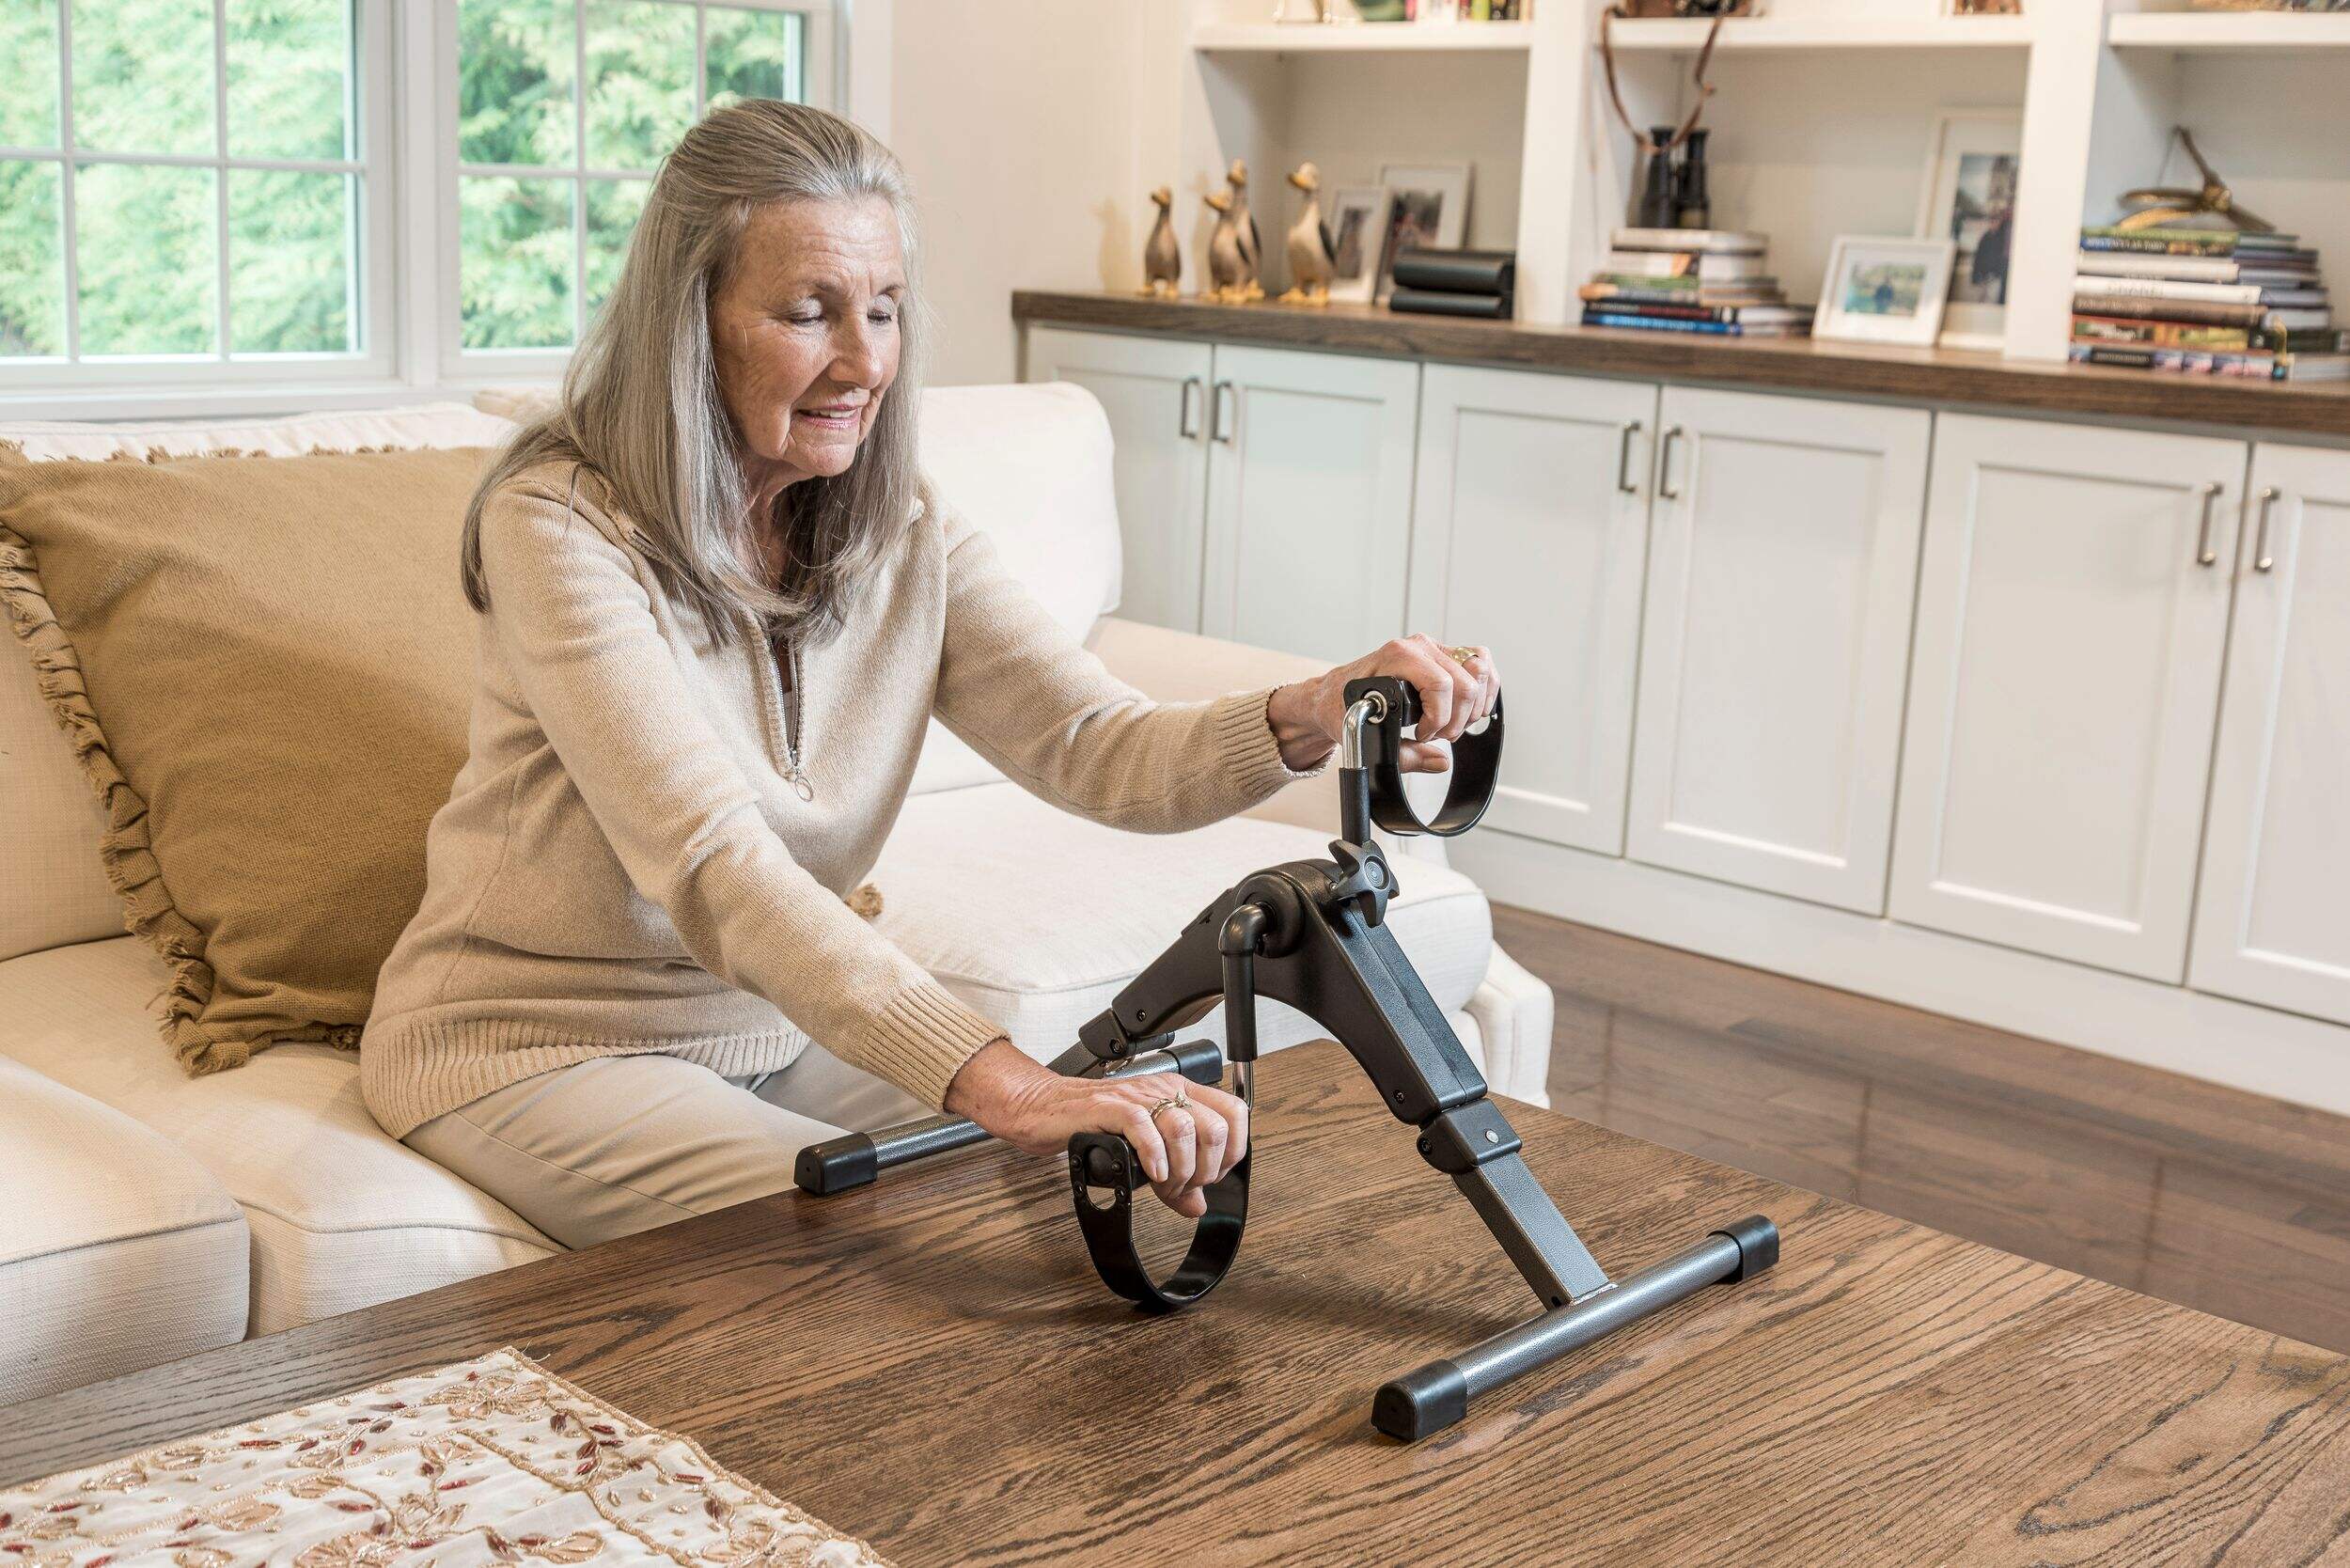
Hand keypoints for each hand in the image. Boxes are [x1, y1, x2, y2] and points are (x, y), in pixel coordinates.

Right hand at [943, 1039, 1248, 1218]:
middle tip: (1184, 1187)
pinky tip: (1151, 1174)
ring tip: (1166, 1183)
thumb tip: (1199, 1206)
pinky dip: (1154, 1157)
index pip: (1235, 1113)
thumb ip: (1176, 1174)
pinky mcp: (1108, 1107)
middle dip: (1204, 1169)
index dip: (1232, 1152)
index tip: (1212, 1176)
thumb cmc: (1093, 1124)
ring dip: (1180, 1169)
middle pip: (1213, 1127)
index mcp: (1178, 1092)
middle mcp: (1162, 1090)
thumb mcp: (1145, 1150)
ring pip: (1184, 1128)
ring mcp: (1136, 1097)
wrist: (1044, 1109)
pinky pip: (1144, 1128)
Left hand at [1265, 634, 1499, 774]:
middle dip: (1456, 719)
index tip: (1423, 735)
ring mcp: (1433, 648)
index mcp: (1396, 656)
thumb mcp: (1364, 735)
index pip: (1440, 684)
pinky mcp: (1444, 655)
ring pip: (1479, 670)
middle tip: (1437, 736)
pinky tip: (1470, 710)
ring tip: (1450, 724)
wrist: (1332, 694)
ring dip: (1473, 706)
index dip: (1438, 718)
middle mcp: (1417, 647)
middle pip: (1464, 683)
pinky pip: (1481, 664)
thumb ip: (1403, 755)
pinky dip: (1484, 690)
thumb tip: (1439, 761)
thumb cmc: (1342, 706)